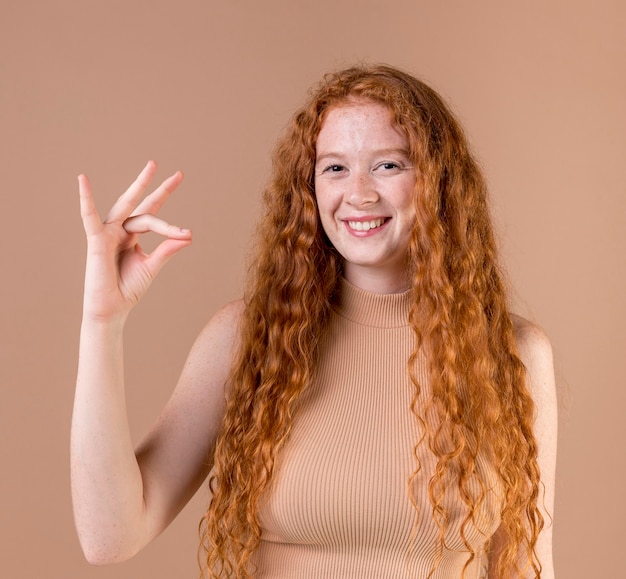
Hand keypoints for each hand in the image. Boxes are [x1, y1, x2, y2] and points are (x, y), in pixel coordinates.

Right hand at [79, 160, 191, 321]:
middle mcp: (120, 230)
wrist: (112, 308)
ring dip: (140, 186)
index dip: (171, 224)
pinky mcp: (96, 240)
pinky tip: (82, 180)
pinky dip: (86, 199)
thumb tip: (189, 236)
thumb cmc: (128, 288)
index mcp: (132, 236)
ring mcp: (108, 233)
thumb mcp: (152, 266)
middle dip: (160, 189)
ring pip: (130, 209)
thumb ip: (167, 249)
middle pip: (142, 204)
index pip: (153, 218)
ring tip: (153, 167)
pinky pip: (89, 217)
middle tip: (179, 174)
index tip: (189, 234)